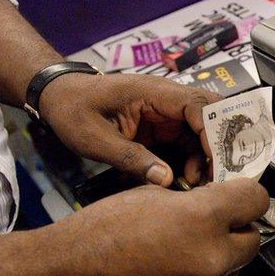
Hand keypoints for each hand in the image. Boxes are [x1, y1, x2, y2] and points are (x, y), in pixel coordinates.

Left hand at [38, 73, 220, 186]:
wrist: (57, 98)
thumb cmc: (73, 110)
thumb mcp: (96, 139)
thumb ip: (130, 158)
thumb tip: (165, 179)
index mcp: (152, 92)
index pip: (198, 105)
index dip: (212, 131)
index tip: (215, 160)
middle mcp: (166, 100)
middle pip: (208, 117)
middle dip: (217, 146)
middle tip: (216, 176)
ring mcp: (165, 114)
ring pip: (201, 133)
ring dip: (205, 157)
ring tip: (197, 183)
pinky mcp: (161, 127)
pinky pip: (186, 142)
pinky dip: (192, 160)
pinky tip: (186, 179)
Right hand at [46, 178, 268, 275]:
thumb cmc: (98, 236)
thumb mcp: (149, 195)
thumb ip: (193, 199)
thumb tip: (216, 201)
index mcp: (202, 219)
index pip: (256, 199)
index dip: (246, 194)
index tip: (240, 195)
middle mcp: (212, 257)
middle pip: (251, 237)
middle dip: (235, 227)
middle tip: (210, 221)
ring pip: (235, 265)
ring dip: (220, 255)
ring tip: (183, 248)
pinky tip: (174, 270)